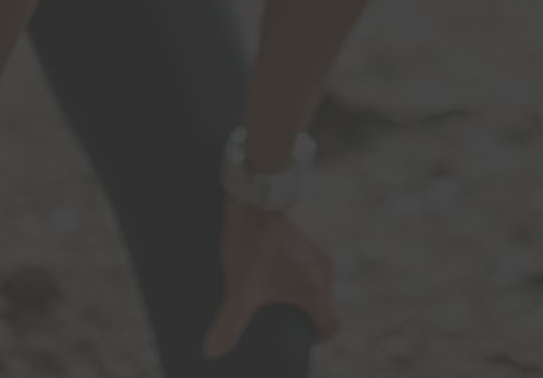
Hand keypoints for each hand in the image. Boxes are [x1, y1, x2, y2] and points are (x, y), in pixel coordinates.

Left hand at [200, 196, 341, 359]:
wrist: (260, 189)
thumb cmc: (253, 240)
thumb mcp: (239, 287)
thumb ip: (229, 322)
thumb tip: (210, 353)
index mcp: (316, 289)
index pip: (331, 324)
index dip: (316, 336)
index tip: (299, 335)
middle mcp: (327, 268)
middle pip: (322, 299)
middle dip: (302, 307)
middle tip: (276, 308)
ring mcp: (323, 244)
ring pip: (316, 274)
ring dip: (299, 281)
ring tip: (270, 279)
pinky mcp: (314, 226)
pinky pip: (311, 252)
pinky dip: (296, 259)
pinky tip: (272, 253)